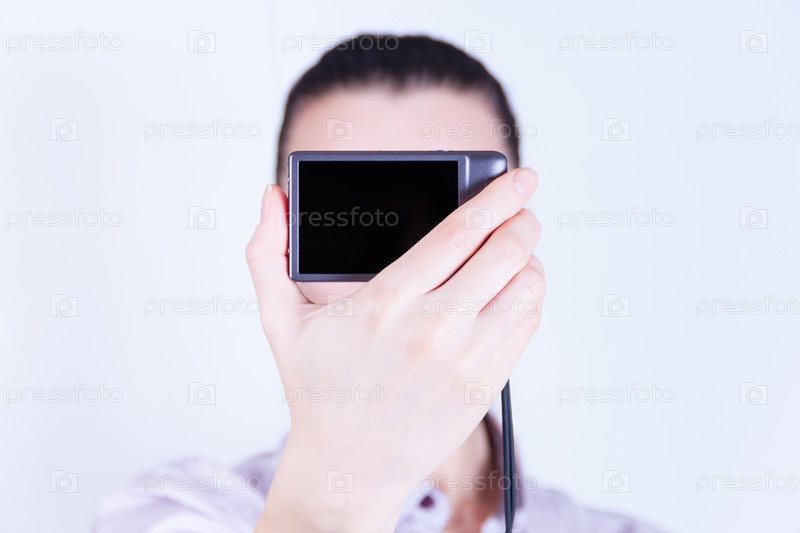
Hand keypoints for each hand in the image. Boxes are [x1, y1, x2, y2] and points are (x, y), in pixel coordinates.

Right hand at [246, 167, 544, 531]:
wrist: (347, 466)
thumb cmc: (315, 388)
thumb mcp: (279, 320)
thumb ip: (266, 252)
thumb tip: (269, 197)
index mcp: (385, 302)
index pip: (459, 233)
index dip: (497, 196)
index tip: (520, 176)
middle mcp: (431, 329)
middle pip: (505, 254)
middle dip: (523, 219)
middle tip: (524, 208)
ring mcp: (464, 360)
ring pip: (526, 288)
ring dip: (530, 259)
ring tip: (518, 250)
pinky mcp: (484, 386)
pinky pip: (526, 327)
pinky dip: (528, 299)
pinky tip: (512, 292)